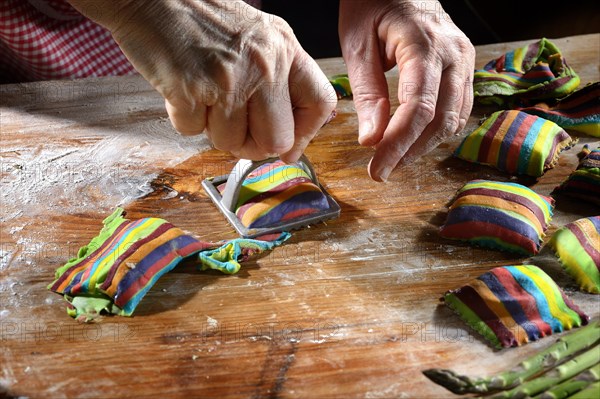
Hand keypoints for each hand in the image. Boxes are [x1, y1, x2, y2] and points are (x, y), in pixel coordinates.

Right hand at [68, 0, 336, 161]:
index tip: (288, 148)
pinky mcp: (191, 90)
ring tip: (203, 94)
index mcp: (285, 49)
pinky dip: (185, 118)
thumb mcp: (258, 37)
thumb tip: (288, 144)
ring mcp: (228, 79)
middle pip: (275, 140)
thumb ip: (278, 80)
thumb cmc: (201, 20)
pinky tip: (182, 89)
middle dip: (253, 144)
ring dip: (213, 129)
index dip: (305, 135)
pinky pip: (193, 132)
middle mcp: (264, 64)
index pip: (319, 103)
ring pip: (231, 143)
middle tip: (234, 127)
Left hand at [339, 0, 474, 180]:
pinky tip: (413, 140)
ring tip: (393, 159)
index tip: (377, 168)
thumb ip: (368, 93)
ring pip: (454, 119)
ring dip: (425, 145)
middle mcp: (455, 53)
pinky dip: (437, 130)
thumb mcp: (358, 46)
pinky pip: (459, 108)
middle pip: (441, 119)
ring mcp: (465, 60)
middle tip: (381, 171)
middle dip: (410, 152)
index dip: (398, 144)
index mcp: (425, 44)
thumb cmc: (372, 5)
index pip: (418, 108)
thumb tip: (371, 140)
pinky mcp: (464, 67)